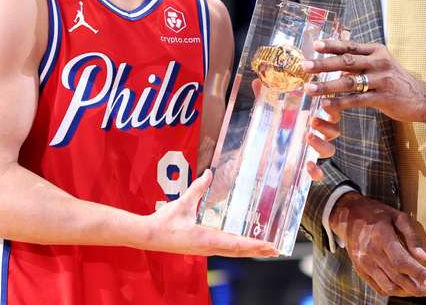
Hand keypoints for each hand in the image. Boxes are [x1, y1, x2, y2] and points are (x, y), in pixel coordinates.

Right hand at [147, 169, 278, 257]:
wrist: (148, 236)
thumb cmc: (164, 223)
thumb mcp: (182, 203)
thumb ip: (197, 188)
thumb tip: (208, 173)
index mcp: (206, 239)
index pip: (235, 243)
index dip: (253, 245)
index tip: (269, 245)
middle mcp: (209, 248)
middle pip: (239, 251)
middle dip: (258, 251)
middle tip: (276, 250)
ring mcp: (206, 250)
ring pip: (233, 252)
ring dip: (250, 251)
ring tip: (266, 250)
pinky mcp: (203, 248)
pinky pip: (226, 249)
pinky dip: (239, 249)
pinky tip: (244, 245)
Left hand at [251, 78, 341, 182]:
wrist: (262, 155)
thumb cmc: (274, 127)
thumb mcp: (270, 111)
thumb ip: (266, 97)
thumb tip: (257, 81)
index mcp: (314, 118)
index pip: (331, 112)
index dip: (332, 107)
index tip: (324, 101)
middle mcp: (318, 135)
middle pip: (334, 130)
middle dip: (326, 125)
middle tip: (313, 120)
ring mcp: (314, 152)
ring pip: (329, 150)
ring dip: (322, 143)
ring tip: (308, 137)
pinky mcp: (307, 169)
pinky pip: (319, 173)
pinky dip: (317, 171)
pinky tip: (308, 165)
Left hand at [302, 40, 425, 123]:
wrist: (422, 98)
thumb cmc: (396, 81)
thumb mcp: (381, 65)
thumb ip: (360, 62)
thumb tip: (334, 63)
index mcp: (377, 51)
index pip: (350, 46)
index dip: (331, 45)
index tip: (314, 45)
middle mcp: (379, 62)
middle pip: (346, 61)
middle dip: (323, 64)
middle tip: (304, 66)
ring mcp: (382, 80)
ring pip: (349, 81)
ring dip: (327, 86)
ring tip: (309, 89)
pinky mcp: (384, 97)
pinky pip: (357, 100)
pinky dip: (340, 102)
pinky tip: (327, 105)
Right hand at [330, 192, 425, 296]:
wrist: (347, 215)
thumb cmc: (376, 213)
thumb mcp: (397, 216)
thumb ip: (411, 236)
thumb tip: (423, 257)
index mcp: (381, 236)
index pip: (400, 261)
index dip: (417, 273)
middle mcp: (370, 253)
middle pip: (396, 278)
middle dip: (417, 287)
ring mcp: (363, 263)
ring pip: (388, 287)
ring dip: (406, 292)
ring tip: (421, 290)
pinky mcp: (360, 270)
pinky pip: (378, 287)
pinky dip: (394, 291)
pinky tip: (405, 288)